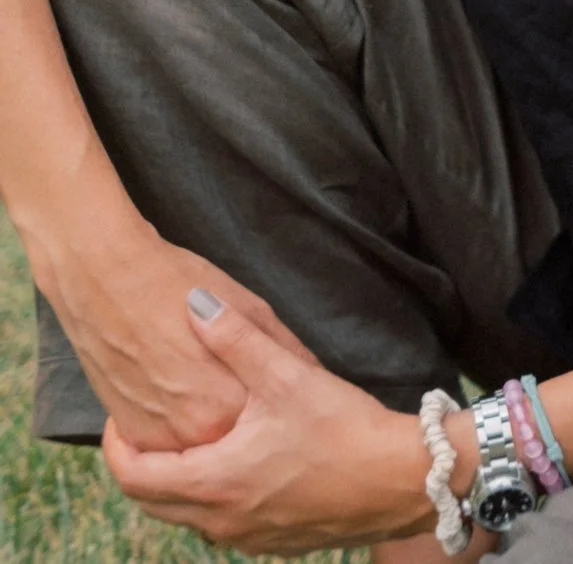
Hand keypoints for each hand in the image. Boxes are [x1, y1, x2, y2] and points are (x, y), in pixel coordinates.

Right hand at [41, 213, 315, 451]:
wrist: (109, 281)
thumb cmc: (184, 285)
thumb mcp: (252, 308)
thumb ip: (281, 348)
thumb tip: (311, 372)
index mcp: (237, 403)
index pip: (276, 412)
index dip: (280, 392)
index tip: (281, 380)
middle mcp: (199, 434)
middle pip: (241, 433)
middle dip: (251, 412)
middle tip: (233, 370)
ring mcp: (161, 442)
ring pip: (205, 443)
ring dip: (212, 420)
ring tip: (201, 374)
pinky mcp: (133, 438)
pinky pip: (169, 443)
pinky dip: (179, 424)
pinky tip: (178, 387)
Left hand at [104, 289, 440, 555]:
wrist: (400, 481)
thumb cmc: (342, 429)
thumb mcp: (287, 376)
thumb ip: (236, 339)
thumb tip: (195, 303)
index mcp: (214, 482)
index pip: (133, 477)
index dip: (114, 446)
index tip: (118, 416)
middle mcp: (220, 520)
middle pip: (151, 502)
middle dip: (139, 464)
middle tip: (144, 426)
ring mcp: (247, 537)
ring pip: (186, 515)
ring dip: (175, 482)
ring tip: (189, 439)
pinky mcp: (274, 542)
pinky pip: (220, 522)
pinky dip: (210, 496)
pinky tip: (236, 462)